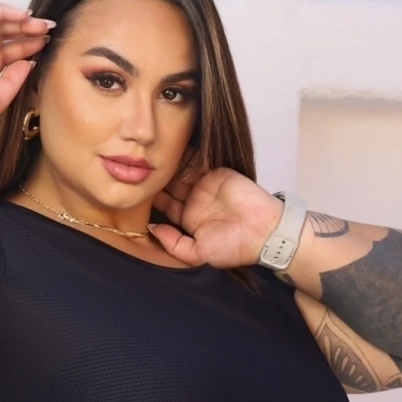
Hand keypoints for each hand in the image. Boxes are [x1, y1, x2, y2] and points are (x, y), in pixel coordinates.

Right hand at [0, 2, 55, 132]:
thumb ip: (15, 79)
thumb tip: (29, 62)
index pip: (9, 52)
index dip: (28, 46)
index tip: (48, 43)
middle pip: (5, 34)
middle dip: (28, 31)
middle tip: (49, 28)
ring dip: (20, 20)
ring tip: (40, 23)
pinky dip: (4, 11)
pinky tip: (24, 16)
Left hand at [149, 164, 283, 268]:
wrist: (263, 231)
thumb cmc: (233, 247)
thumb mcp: (198, 254)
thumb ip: (173, 244)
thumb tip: (152, 228)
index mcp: (188, 219)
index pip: (165, 205)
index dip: (152, 197)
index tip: (138, 189)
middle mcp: (195, 200)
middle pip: (170, 185)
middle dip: (157, 177)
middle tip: (140, 167)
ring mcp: (205, 184)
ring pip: (180, 171)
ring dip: (169, 164)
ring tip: (151, 155)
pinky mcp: (216, 171)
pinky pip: (197, 160)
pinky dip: (185, 154)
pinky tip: (170, 147)